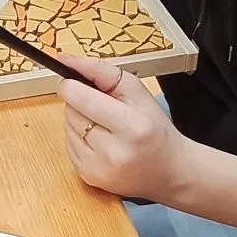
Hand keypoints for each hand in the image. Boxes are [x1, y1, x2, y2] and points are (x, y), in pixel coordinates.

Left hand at [55, 53, 194, 200]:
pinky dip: (79, 138)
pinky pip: (68, 145)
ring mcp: (99, 168)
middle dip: (79, 102)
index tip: (70, 79)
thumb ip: (102, 71)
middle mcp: (114, 151)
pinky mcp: (89, 177)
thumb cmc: (155, 129)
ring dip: (79, 120)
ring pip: (67, 128)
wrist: (169, 170)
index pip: (83, 99)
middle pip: (71, 112)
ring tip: (104, 124)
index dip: (71, 85)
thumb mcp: (138, 92)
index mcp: (133, 127)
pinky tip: (100, 140)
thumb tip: (66, 59)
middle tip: (100, 105)